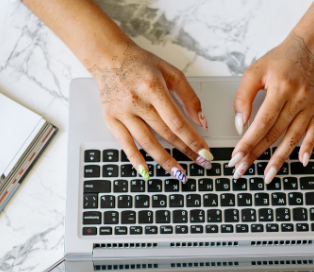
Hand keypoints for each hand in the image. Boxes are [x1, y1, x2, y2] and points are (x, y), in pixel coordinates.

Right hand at [90, 42, 213, 182]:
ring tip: (180, 173)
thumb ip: (189, 96)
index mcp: (153, 87)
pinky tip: (146, 172)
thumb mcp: (170, 72)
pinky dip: (136, 160)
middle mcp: (136, 101)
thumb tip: (202, 122)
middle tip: (200, 163)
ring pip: (147, 142)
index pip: (177, 121)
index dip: (193, 139)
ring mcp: (122, 112)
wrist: (108, 57)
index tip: (205, 152)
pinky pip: (125, 144)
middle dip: (185, 151)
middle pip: (165, 133)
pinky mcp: (111, 119)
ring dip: (165, 161)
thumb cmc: (141, 64)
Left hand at [230, 33, 313, 181]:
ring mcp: (311, 106)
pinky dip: (308, 148)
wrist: (312, 48)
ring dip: (280, 159)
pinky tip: (301, 161)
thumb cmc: (282, 59)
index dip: (247, 143)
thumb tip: (240, 125)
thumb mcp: (255, 71)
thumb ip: (243, 97)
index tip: (236, 157)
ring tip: (267, 175)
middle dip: (256, 154)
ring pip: (293, 138)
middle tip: (242, 169)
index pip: (261, 123)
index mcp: (280, 88)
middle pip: (274, 134)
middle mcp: (298, 99)